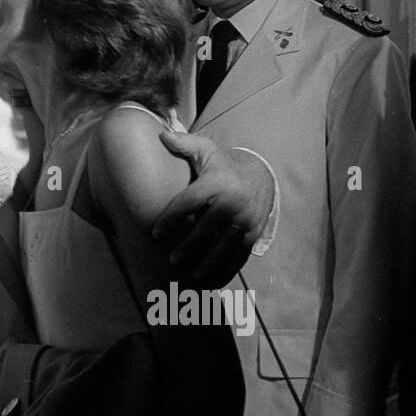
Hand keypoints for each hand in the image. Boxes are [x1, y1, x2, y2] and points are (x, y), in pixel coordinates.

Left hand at [152, 131, 273, 287]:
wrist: (260, 175)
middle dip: (190, 246)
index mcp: (216, 182)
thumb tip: (161, 134)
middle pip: (208, 228)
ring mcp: (246, 220)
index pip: (190, 202)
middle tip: (172, 260)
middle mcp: (233, 202)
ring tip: (193, 276)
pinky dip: (226, 269)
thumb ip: (183, 143)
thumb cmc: (221, 164)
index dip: (172, 218)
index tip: (155, 233)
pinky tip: (213, 282)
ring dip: (209, 263)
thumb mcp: (205, 150)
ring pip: (225, 246)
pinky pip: (238, 255)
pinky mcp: (253, 234)